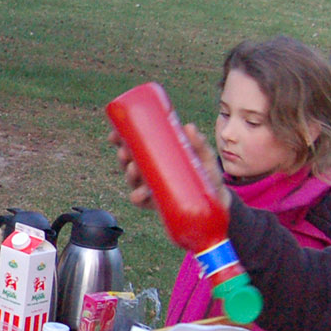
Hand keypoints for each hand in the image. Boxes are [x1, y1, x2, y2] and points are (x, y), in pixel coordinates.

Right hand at [113, 123, 229, 213]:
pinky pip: (140, 200)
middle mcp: (149, 170)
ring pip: (131, 180)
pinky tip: (140, 194)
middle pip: (128, 162)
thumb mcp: (204, 156)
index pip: (133, 145)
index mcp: (155, 155)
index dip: (119, 140)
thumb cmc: (207, 173)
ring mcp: (150, 187)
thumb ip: (199, 144)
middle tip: (124, 151)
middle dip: (122, 156)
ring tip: (133, 169)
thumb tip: (189, 127)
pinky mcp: (155, 203)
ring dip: (128, 174)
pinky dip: (138, 197)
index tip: (113, 135)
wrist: (217, 198)